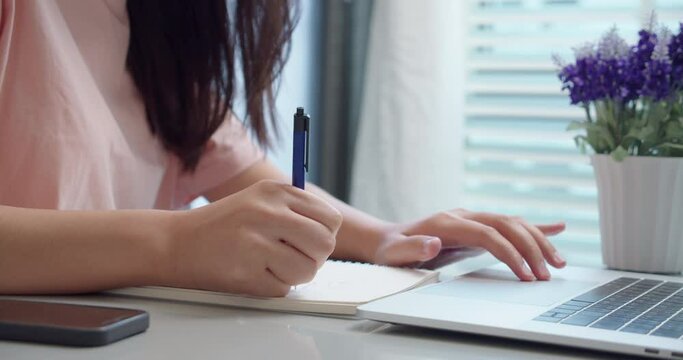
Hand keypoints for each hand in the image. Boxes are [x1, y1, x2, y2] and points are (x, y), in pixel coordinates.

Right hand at [167, 180, 342, 295]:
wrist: (176, 242)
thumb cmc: (224, 224)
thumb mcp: (260, 199)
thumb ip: (296, 209)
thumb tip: (331, 229)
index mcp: (275, 192)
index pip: (330, 218)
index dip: (325, 234)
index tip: (309, 240)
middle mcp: (267, 213)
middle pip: (325, 244)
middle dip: (316, 256)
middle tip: (297, 256)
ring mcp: (256, 243)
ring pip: (308, 270)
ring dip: (295, 275)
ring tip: (274, 265)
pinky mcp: (246, 273)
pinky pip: (284, 289)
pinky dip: (274, 286)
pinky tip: (255, 272)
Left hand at [371, 209, 565, 280]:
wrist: (388, 238)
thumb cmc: (391, 249)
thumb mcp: (394, 252)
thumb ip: (412, 248)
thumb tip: (434, 244)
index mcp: (447, 222)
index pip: (487, 234)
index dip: (509, 252)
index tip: (524, 274)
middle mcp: (463, 216)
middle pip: (507, 225)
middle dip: (531, 248)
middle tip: (547, 274)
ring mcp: (472, 218)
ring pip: (513, 223)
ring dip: (538, 240)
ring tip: (558, 262)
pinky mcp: (477, 225)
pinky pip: (510, 223)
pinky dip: (534, 226)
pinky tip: (556, 228)